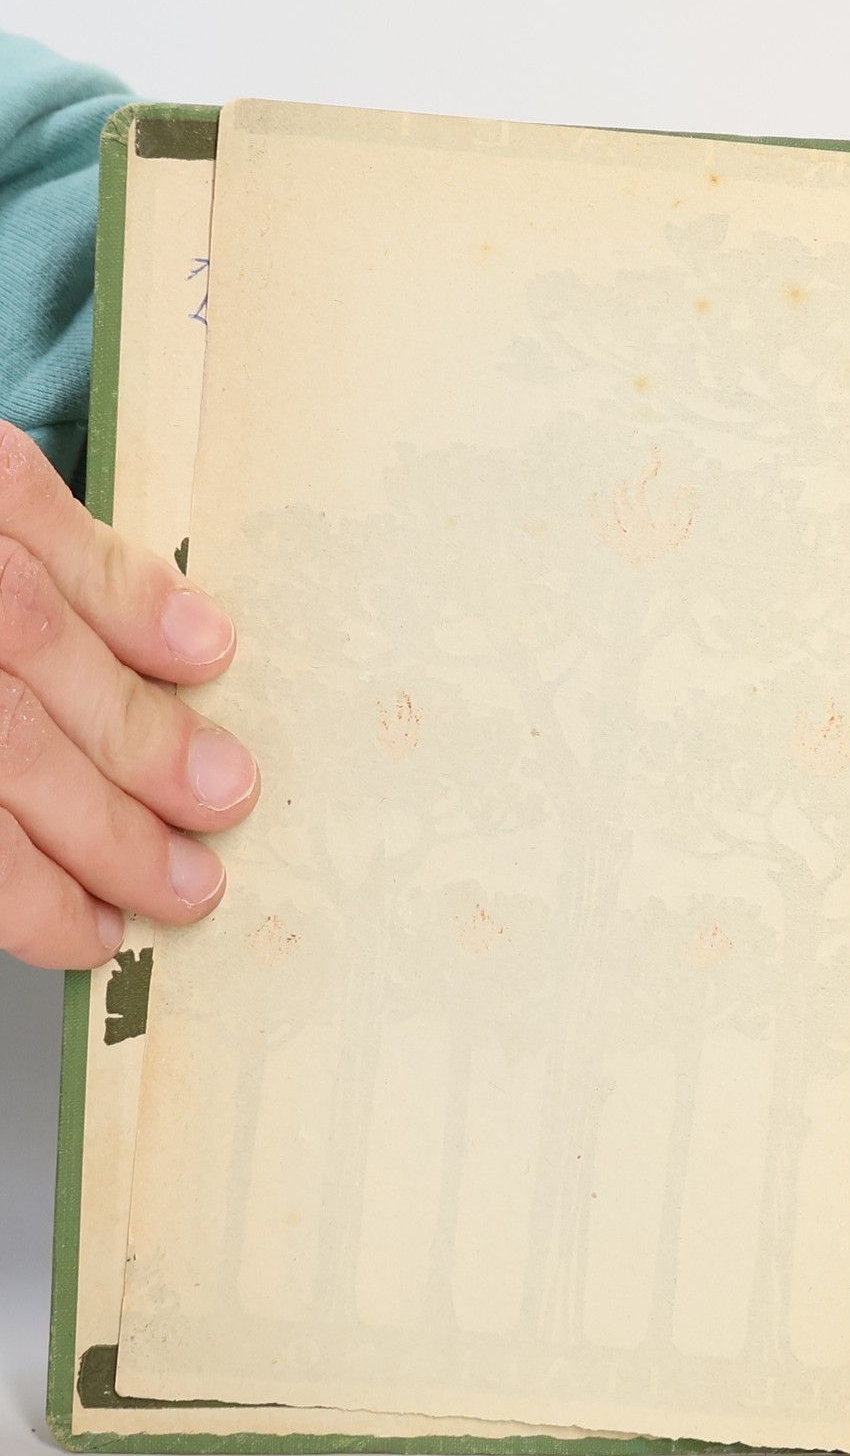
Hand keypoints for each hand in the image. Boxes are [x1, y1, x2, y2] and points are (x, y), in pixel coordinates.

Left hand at [0, 420, 255, 967]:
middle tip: (189, 883)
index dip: (22, 893)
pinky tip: (197, 649)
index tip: (90, 936)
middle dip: (110, 827)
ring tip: (222, 792)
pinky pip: (42, 519)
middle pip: (0, 742)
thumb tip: (4, 874)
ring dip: (145, 732)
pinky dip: (130, 592)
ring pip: (35, 643)